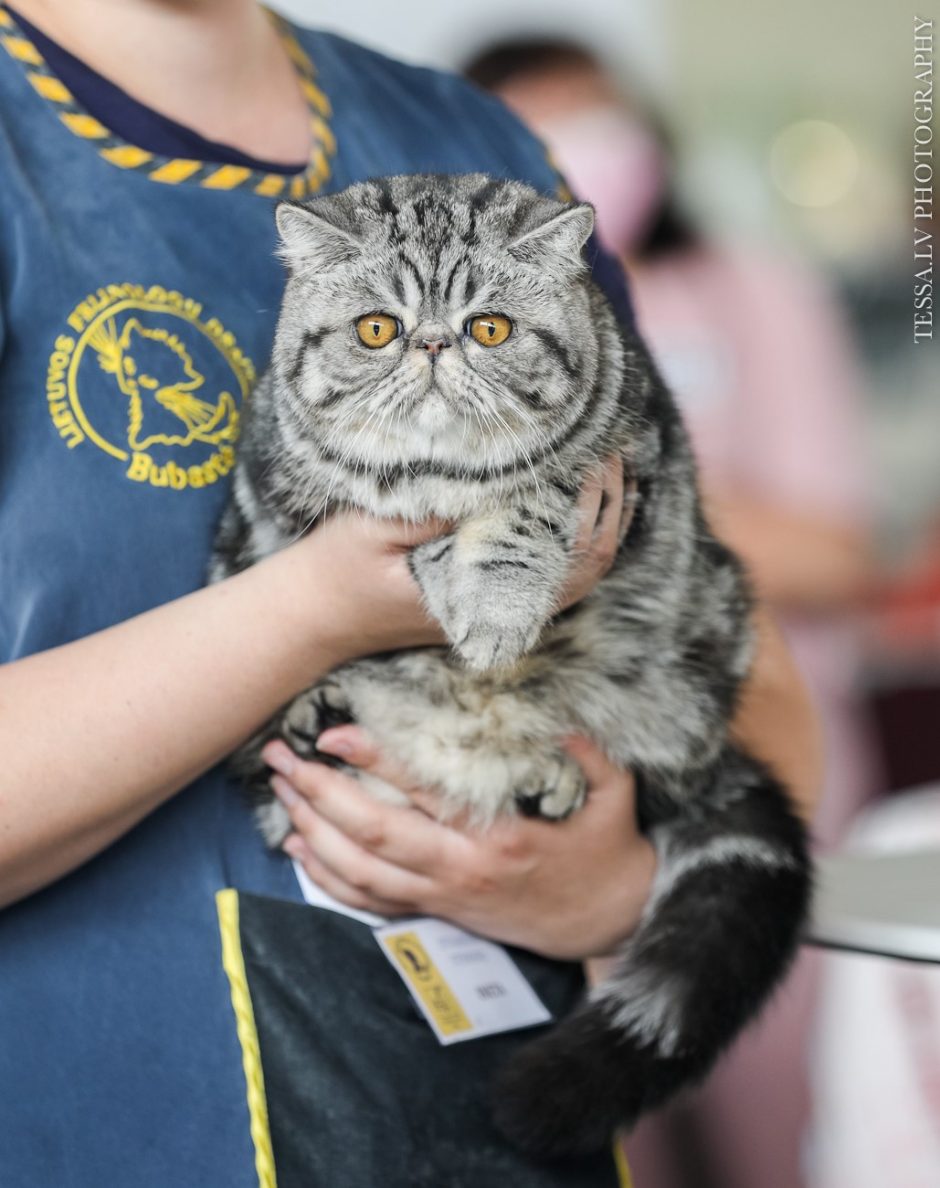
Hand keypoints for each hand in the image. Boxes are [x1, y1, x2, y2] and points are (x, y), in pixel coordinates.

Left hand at [262, 729, 656, 960]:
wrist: (609, 920)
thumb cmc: (606, 847)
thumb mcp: (614, 794)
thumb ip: (588, 753)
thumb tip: (559, 714)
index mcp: (501, 834)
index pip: (424, 795)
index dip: (376, 763)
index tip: (335, 734)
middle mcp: (463, 869)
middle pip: (373, 834)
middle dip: (319, 793)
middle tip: (281, 755)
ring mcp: (445, 896)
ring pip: (361, 871)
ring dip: (312, 830)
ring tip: (280, 791)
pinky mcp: (439, 912)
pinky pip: (371, 902)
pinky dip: (328, 878)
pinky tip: (299, 848)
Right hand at [290, 454, 630, 664]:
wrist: (314, 618)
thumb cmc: (336, 570)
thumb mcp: (371, 530)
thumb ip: (428, 511)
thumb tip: (492, 475)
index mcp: (479, 596)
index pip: (562, 558)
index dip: (587, 504)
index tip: (592, 454)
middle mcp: (499, 608)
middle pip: (589, 567)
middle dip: (608, 505)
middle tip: (610, 446)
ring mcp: (498, 605)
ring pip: (579, 573)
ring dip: (601, 520)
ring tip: (609, 462)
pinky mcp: (489, 595)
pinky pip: (551, 570)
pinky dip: (576, 534)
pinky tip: (580, 493)